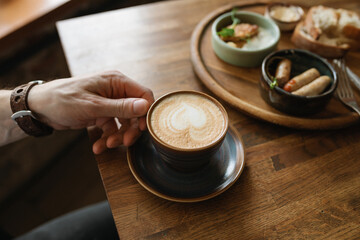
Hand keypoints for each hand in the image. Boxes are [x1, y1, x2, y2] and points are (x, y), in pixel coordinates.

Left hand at [28, 71, 153, 153]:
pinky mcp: (102, 114)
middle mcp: (116, 91)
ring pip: (125, 122)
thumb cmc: (63, 99)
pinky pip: (112, 128)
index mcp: (116, 81)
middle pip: (135, 112)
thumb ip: (121, 107)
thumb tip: (145, 106)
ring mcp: (109, 103)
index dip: (146, 112)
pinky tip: (98, 146)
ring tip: (107, 145)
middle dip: (130, 129)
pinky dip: (107, 138)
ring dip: (118, 136)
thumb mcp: (93, 106)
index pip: (143, 94)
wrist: (40, 107)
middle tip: (125, 142)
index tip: (142, 128)